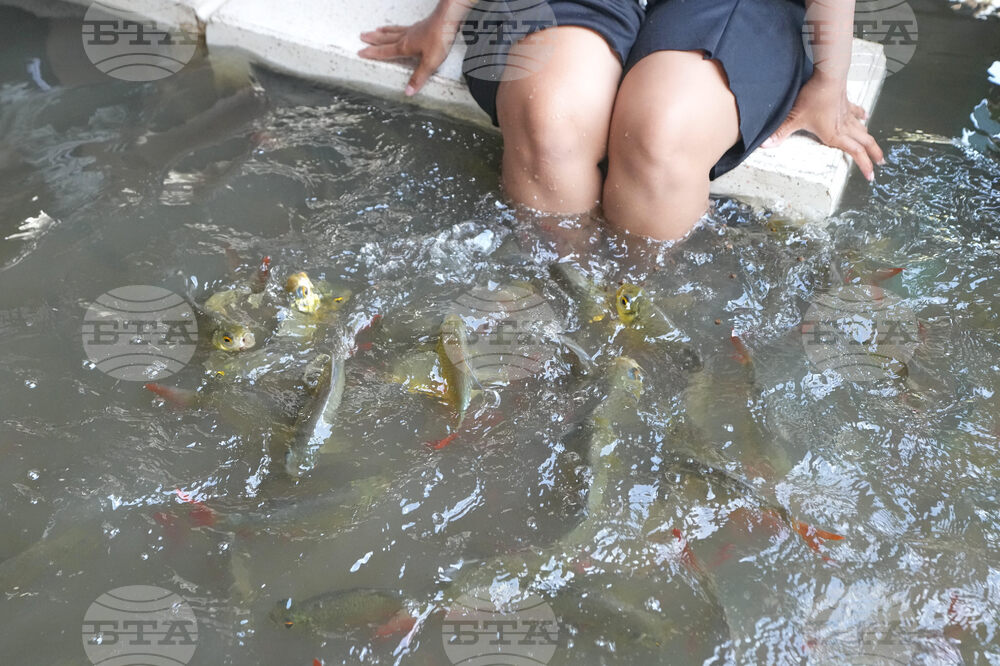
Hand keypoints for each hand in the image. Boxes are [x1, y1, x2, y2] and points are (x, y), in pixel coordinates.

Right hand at [359, 11, 458, 96]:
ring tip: (374, 31)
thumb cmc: (439, 38)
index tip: (361, 53)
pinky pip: (402, 27)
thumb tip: (408, 91)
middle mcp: (405, 37)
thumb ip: (418, 78)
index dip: (372, 53)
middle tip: (362, 37)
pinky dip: (395, 28)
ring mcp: (412, 30)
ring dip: (382, 32)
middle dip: (373, 40)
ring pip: (392, 32)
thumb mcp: (430, 63)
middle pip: (385, 39)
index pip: (385, 52)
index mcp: (405, 47)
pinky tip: (397, 29)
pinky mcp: (419, 26)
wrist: (448, 19)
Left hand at [762, 74, 884, 180]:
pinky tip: (866, 117)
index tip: (871, 175)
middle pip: (864, 143)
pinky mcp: (846, 102)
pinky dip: (862, 116)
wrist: (828, 74)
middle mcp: (844, 126)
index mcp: (834, 134)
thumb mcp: (794, 117)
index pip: (854, 152)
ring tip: (876, 147)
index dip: (863, 165)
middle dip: (873, 154)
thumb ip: (780, 133)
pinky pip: (856, 112)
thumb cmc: (813, 97)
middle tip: (881, 163)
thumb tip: (764, 146)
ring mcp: (847, 114)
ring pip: (863, 130)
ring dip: (870, 139)